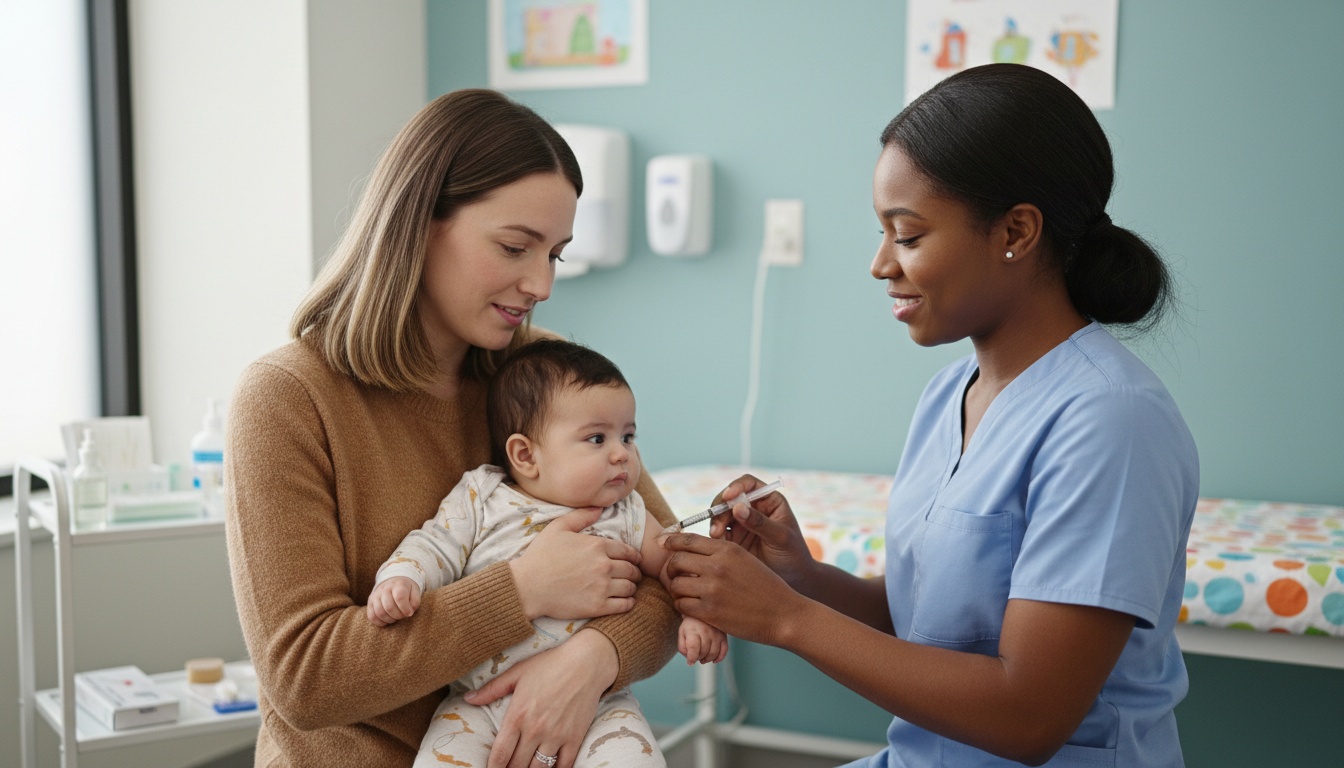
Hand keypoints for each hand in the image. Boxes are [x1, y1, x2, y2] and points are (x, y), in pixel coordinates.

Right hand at [365, 576, 420, 625]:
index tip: (410, 613)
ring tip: (396, 617)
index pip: (400, 597)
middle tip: (402, 615)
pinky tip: (387, 620)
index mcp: (398, 584)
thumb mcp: (415, 591)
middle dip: (398, 616)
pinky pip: (372, 617)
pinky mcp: (370, 603)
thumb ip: (415, 602)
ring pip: (380, 613)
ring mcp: (375, 595)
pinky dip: (380, 622)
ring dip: (390, 619)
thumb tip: (409, 612)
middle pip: (389, 607)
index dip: (405, 608)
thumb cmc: (406, 590)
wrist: (394, 582)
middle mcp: (385, 589)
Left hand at [465, 629, 616, 767]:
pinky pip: (563, 766)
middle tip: (509, 767)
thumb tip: (468, 698)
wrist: (586, 662)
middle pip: (517, 766)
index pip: (500, 754)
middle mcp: (535, 729)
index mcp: (517, 715)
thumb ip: (492, 689)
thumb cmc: (551, 664)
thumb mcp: (518, 672)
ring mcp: (556, 736)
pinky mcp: (575, 738)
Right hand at [509, 506, 642, 620]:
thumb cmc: (540, 556)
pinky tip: (626, 601)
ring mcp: (602, 587)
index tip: (635, 560)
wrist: (527, 586)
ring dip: (632, 587)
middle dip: (635, 572)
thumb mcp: (557, 528)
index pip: (627, 551)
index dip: (634, 556)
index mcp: (597, 545)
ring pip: (630, 587)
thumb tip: (599, 508)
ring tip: (629, 588)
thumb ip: (580, 516)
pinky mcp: (597, 606)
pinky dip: (629, 603)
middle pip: (631, 569)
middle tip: (634, 575)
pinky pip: (624, 605)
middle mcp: (603, 565)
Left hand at [662, 532, 802, 646]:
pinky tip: (692, 607)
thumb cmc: (766, 587)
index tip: (661, 543)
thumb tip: (691, 549)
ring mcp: (712, 589)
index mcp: (727, 549)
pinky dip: (682, 606)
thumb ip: (720, 553)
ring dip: (676, 590)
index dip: (670, 541)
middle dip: (671, 568)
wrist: (783, 614)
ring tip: (685, 594)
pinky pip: (682, 605)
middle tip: (675, 576)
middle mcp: (717, 566)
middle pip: (676, 560)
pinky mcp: (710, 612)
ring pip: (676, 584)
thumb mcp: (746, 559)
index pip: (688, 540)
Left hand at [679, 616, 728, 664]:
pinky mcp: (723, 636)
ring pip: (713, 653)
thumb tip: (690, 660)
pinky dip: (719, 658)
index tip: (690, 662)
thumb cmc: (690, 625)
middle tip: (696, 656)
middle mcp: (706, 632)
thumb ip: (682, 647)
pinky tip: (713, 660)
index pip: (693, 648)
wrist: (701, 611)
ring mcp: (716, 634)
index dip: (691, 658)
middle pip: (703, 652)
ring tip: (702, 658)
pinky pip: (724, 650)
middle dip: (698, 657)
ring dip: (707, 659)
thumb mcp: (681, 634)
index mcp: (693, 630)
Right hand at [708, 474, 814, 589]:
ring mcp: (741, 523)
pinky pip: (718, 533)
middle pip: (729, 499)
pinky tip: (716, 545)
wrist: (793, 580)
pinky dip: (714, 537)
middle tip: (717, 525)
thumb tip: (737, 508)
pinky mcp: (733, 539)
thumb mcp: (781, 538)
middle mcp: (753, 508)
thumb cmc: (794, 555)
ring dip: (715, 523)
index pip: (749, 484)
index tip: (728, 497)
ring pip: (720, 515)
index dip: (736, 487)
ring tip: (716, 537)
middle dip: (721, 509)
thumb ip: (760, 522)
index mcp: (769, 501)